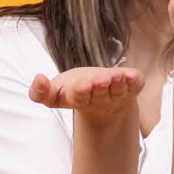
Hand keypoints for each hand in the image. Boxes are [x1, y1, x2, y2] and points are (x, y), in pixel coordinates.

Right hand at [27, 66, 143, 121]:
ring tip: (115, 76)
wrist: (102, 93)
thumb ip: (41, 93)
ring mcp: (116, 94)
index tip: (81, 85)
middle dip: (99, 86)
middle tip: (99, 80)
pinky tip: (132, 75)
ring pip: (118, 91)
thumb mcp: (56, 92)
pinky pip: (135, 85)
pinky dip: (134, 80)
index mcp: (79, 98)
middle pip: (99, 94)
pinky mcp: (131, 88)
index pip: (78, 97)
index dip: (80, 91)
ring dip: (117, 83)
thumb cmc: (76, 90)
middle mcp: (99, 99)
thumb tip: (38, 80)